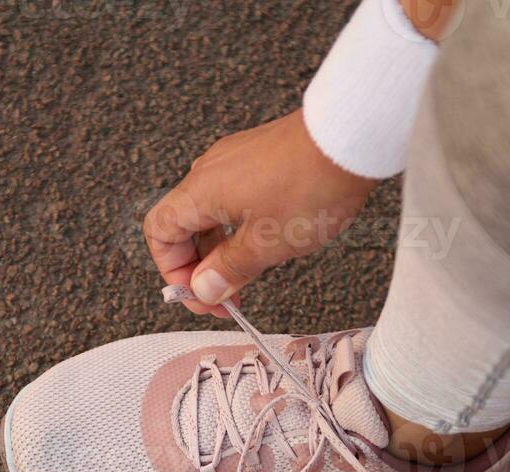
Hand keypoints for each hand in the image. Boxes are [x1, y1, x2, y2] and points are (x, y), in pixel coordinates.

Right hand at [143, 109, 377, 317]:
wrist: (349, 138)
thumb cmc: (310, 185)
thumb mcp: (267, 244)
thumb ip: (229, 270)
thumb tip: (204, 288)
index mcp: (200, 191)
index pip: (159, 234)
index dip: (174, 272)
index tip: (201, 296)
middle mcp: (209, 171)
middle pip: (184, 226)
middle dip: (200, 267)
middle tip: (226, 296)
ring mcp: (234, 161)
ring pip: (211, 213)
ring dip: (222, 249)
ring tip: (248, 275)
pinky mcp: (258, 157)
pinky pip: (234, 197)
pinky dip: (239, 226)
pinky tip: (266, 241)